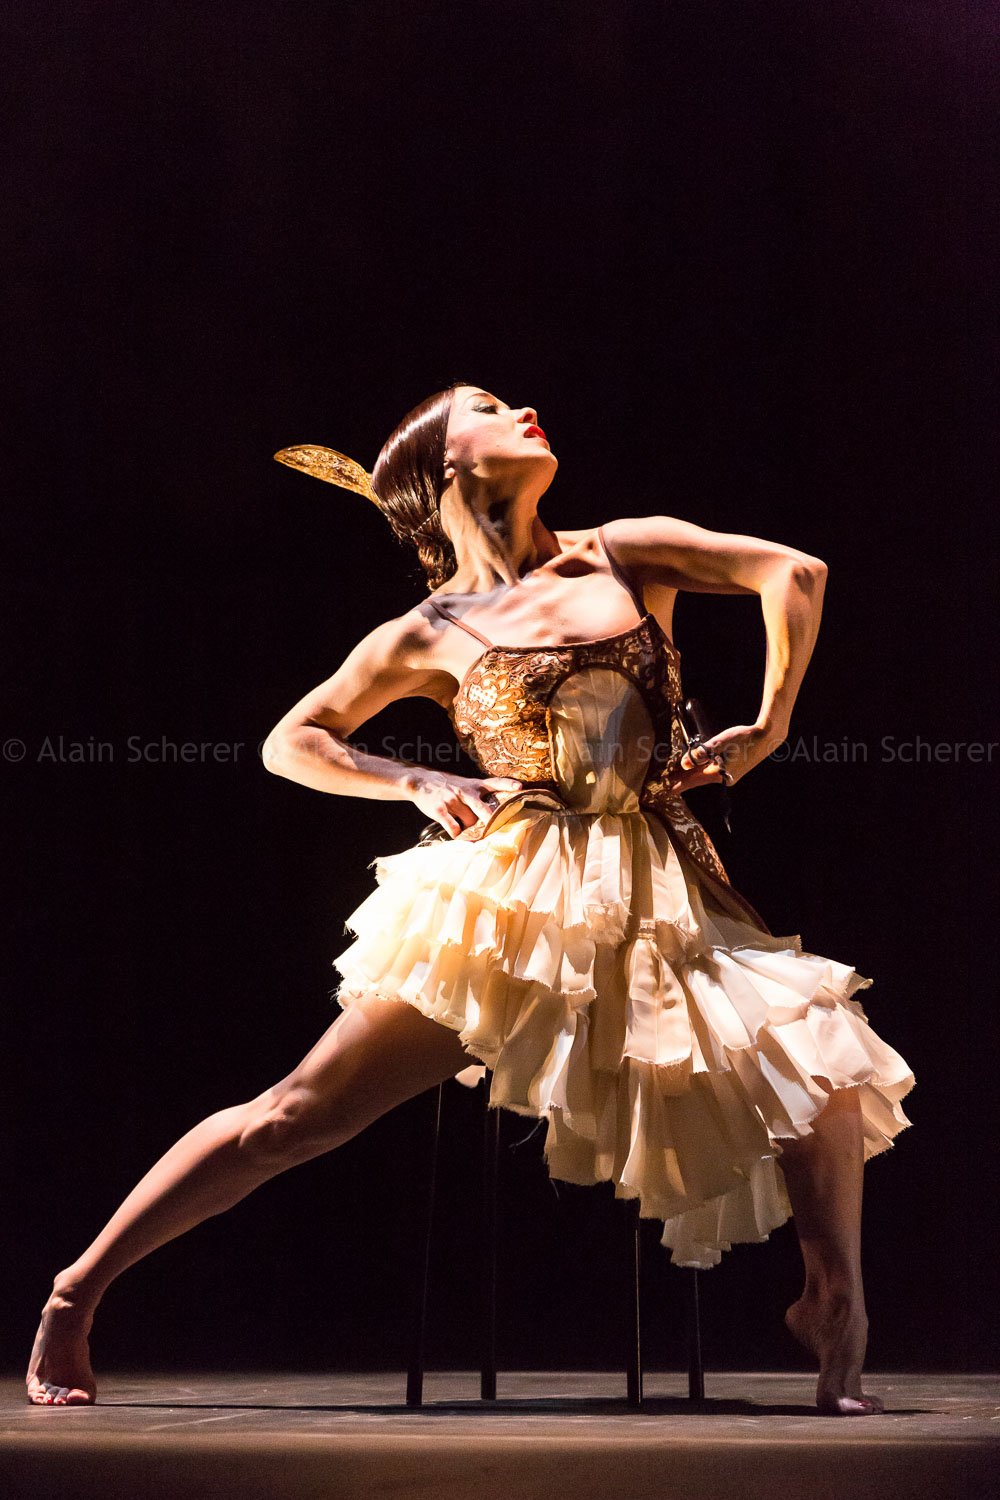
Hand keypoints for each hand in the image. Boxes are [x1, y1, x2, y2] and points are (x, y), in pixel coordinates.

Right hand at [408, 770, 524, 838]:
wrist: (420, 781)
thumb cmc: (448, 786)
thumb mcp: (465, 784)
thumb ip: (479, 796)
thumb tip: (493, 816)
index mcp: (474, 785)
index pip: (494, 783)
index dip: (507, 785)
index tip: (519, 787)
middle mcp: (465, 791)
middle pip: (482, 809)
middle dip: (491, 821)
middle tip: (496, 830)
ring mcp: (452, 800)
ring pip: (469, 822)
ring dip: (470, 830)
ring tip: (468, 830)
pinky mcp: (440, 810)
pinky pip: (453, 828)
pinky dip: (457, 834)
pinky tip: (456, 833)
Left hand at [669, 721, 784, 794]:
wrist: (767, 738)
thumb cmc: (743, 737)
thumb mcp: (719, 742)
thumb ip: (701, 752)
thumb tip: (684, 763)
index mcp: (719, 773)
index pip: (692, 781)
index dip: (678, 784)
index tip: (665, 790)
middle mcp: (723, 779)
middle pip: (697, 780)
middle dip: (682, 780)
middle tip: (665, 784)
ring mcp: (729, 777)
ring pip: (704, 776)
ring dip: (691, 776)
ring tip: (676, 776)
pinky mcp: (733, 772)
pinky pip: (712, 773)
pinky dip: (702, 771)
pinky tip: (695, 768)